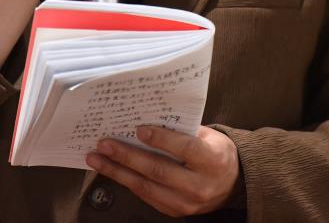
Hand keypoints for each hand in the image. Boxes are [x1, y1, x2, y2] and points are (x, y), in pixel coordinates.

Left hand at [86, 125, 240, 216]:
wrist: (232, 184)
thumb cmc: (216, 153)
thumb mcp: (209, 135)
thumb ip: (183, 129)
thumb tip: (148, 117)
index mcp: (212, 161)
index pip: (184, 149)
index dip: (161, 139)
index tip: (138, 128)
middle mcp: (199, 186)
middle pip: (158, 170)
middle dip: (127, 156)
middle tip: (105, 144)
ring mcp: (186, 203)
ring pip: (146, 187)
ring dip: (117, 171)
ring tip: (96, 158)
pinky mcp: (174, 211)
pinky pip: (145, 196)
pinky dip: (126, 181)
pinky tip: (111, 170)